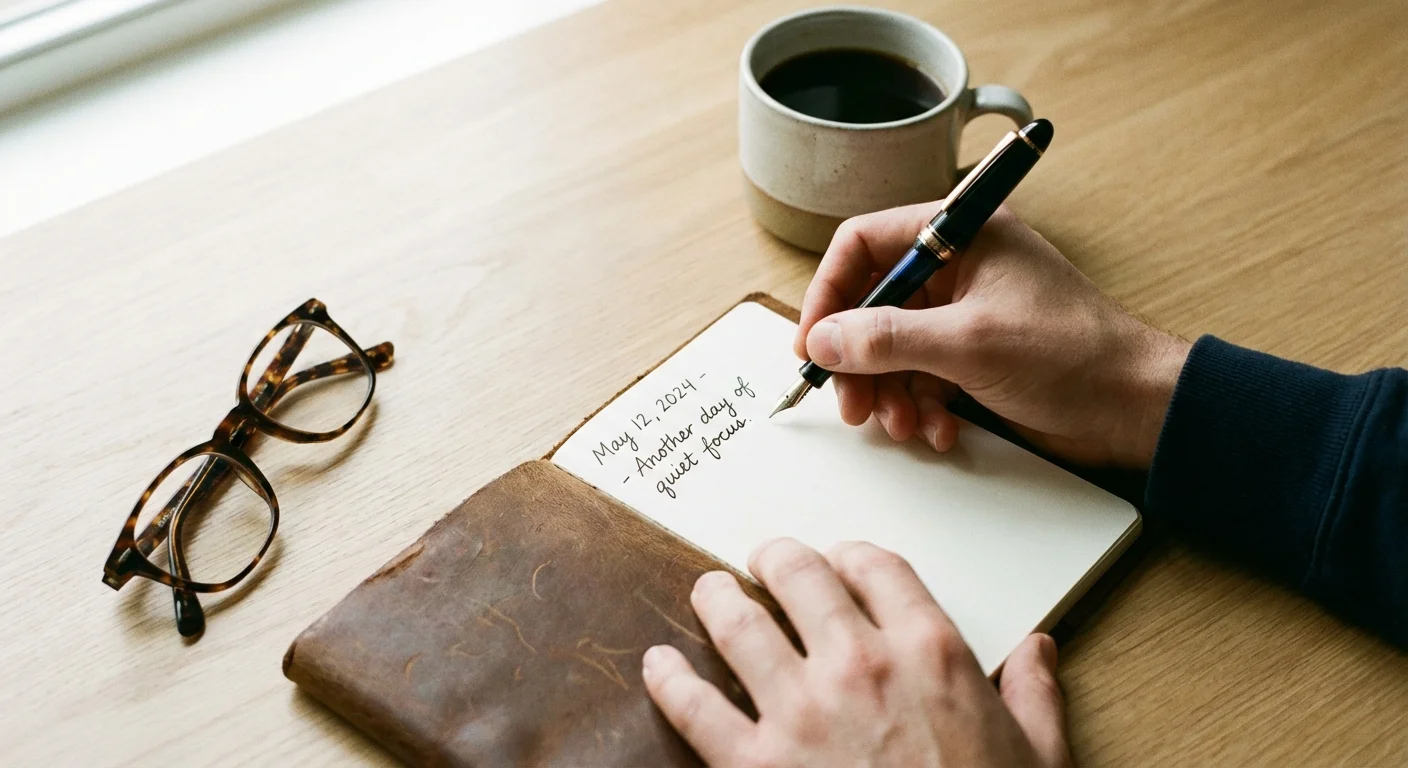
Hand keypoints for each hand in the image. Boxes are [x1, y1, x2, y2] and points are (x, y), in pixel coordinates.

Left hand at [642, 539, 1069, 767]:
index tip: (840, 559)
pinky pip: (694, 706)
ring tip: (710, 590)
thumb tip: (1038, 652)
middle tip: (765, 560)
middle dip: (777, 559)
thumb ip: (1033, 697)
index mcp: (929, 654)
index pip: (878, 568)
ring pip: (738, 622)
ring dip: (718, 597)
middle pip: (799, 575)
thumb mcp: (1039, 757)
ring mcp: (800, 712)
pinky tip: (659, 665)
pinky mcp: (754, 764)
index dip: (852, 555)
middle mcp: (859, 665)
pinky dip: (669, 679)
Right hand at [794, 202, 1190, 467]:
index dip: (830, 292)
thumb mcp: (969, 343)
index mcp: (961, 235)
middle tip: (852, 404)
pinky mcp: (974, 357)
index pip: (865, 244)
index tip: (815, 342)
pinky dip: (919, 406)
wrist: (1137, 408)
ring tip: (903, 425)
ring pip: (892, 348)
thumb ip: (887, 338)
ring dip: (888, 392)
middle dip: (858, 359)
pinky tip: (938, 431)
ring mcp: (965, 314)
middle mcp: (958, 268)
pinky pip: (921, 377)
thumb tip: (824, 338)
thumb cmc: (1074, 355)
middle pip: (871, 303)